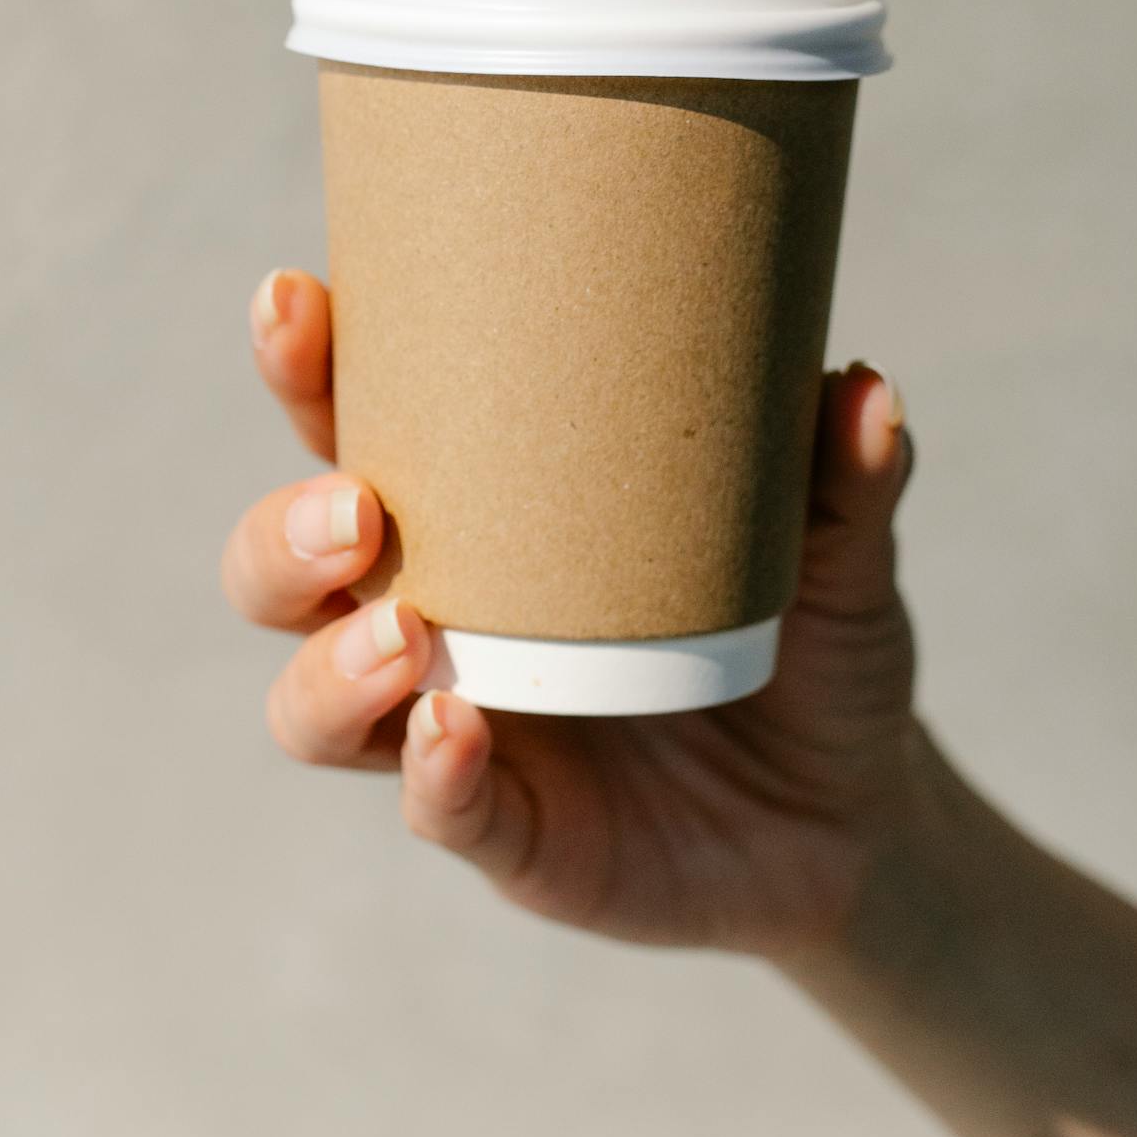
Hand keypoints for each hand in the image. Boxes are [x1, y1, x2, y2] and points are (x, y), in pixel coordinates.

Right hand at [221, 268, 919, 958]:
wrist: (856, 819)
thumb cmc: (806, 652)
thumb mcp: (835, 558)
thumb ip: (842, 481)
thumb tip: (858, 384)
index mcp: (471, 524)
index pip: (347, 437)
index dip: (302, 376)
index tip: (295, 302)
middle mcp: (426, 623)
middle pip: (278, 576)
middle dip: (284, 536)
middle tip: (357, 510)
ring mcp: (451, 730)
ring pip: (311, 707)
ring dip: (329, 669)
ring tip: (402, 640)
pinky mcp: (506, 833)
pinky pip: (436, 810)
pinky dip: (430, 775)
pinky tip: (452, 735)